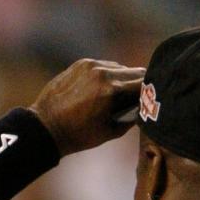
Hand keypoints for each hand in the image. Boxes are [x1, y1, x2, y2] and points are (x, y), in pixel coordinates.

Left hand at [30, 59, 144, 156]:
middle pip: (135, 72)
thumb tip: (144, 107)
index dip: (151, 91)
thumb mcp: (110, 132)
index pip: (144, 83)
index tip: (154, 98)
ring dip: (122, 78)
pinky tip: (101, 88)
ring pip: (119, 67)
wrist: (45, 127)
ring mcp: (91, 65)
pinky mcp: (81, 63)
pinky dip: (106, 75)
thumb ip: (131, 118)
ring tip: (117, 94)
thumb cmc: (78, 136)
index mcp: (112, 90)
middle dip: (139, 84)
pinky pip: (103, 65)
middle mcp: (104, 73)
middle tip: (139, 96)